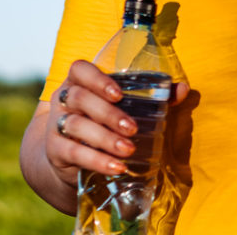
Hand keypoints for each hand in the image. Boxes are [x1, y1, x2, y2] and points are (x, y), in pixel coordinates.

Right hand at [47, 60, 190, 186]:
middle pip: (79, 98)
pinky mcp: (55, 150)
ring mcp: (55, 125)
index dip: (97, 79)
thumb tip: (181, 89)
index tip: (119, 94)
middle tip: (132, 128)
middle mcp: (63, 99)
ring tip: (128, 150)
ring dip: (104, 138)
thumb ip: (153, 96)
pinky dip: (96, 160)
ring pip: (74, 125)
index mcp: (78, 82)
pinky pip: (73, 152)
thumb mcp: (122, 108)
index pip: (79, 70)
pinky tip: (117, 166)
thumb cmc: (103, 123)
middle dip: (107, 113)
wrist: (69, 157)